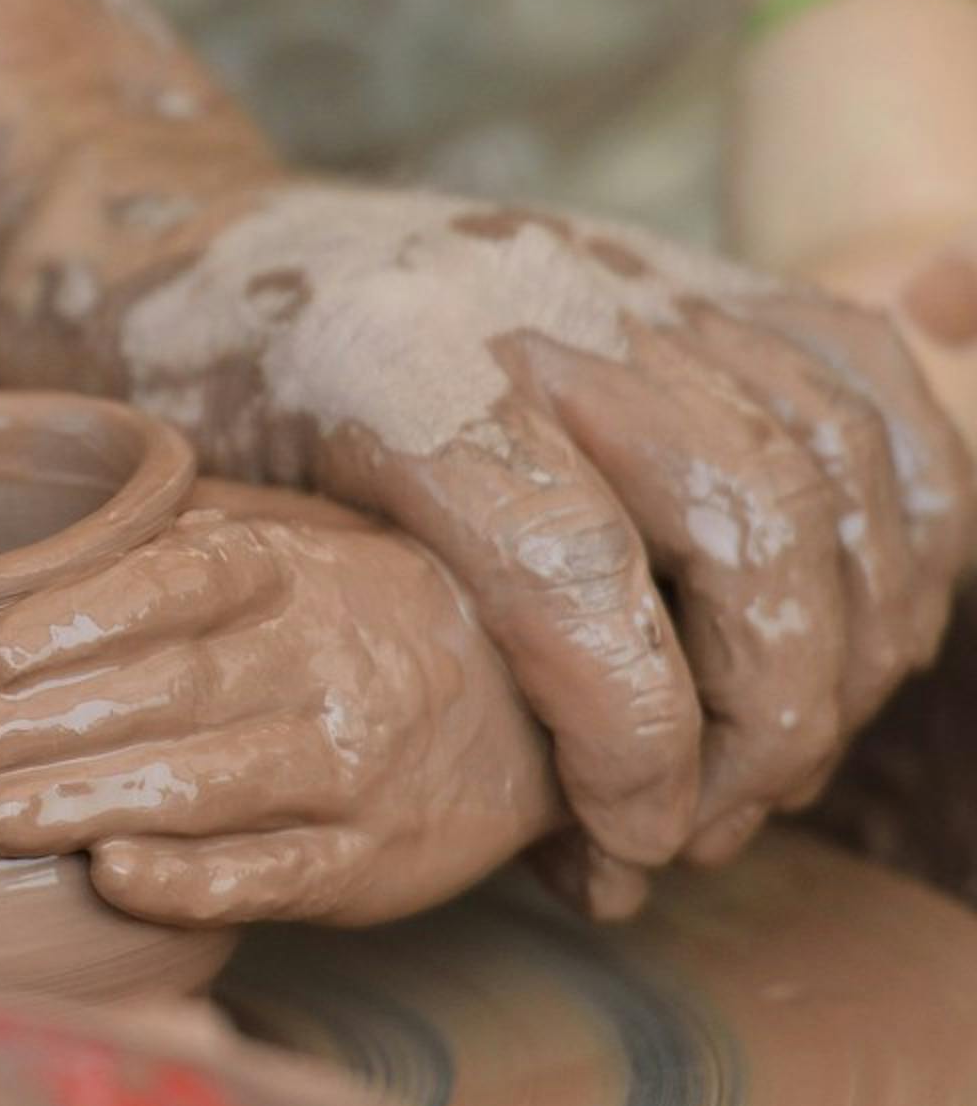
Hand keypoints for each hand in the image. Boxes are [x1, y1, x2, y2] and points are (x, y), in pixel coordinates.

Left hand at [0, 180, 972, 905]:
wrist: (210, 250)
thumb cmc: (202, 424)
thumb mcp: (228, 541)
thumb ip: (374, 661)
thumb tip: (574, 855)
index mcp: (390, 366)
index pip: (567, 565)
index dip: (631, 736)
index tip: (625, 843)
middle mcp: (532, 303)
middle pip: (742, 520)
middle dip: (761, 719)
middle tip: (692, 829)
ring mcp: (628, 275)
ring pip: (825, 468)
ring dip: (839, 648)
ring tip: (767, 765)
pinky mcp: (696, 274)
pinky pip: (869, 392)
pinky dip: (904, 526)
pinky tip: (853, 636)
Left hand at [0, 480, 560, 927]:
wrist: (532, 710)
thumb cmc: (368, 613)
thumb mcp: (302, 541)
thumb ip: (189, 532)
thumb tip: (56, 526)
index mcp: (298, 572)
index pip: (186, 581)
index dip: (89, 613)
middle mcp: (327, 664)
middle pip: (173, 689)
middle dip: (45, 723)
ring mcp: (351, 769)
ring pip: (208, 786)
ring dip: (92, 801)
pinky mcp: (367, 864)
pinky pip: (273, 873)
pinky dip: (192, 880)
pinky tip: (110, 877)